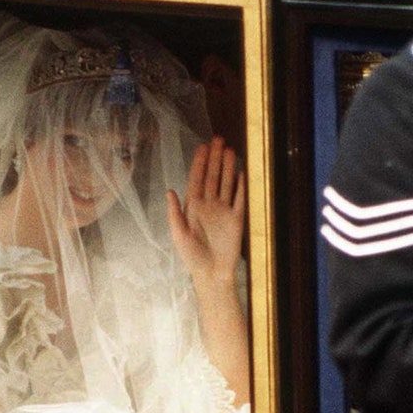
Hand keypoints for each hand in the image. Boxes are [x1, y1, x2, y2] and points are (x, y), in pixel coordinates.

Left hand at [166, 137, 245, 292]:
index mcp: (194, 207)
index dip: (200, 163)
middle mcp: (209, 205)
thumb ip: (174, 213)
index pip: (197, 179)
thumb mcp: (179, 235)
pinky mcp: (238, 219)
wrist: (211, 273)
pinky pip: (240, 198)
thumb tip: (170, 190)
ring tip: (231, 150)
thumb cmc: (192, 257)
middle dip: (215, 158)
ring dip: (228, 167)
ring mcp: (224, 211)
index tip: (203, 147)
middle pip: (213, 177)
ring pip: (227, 183)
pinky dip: (242, 185)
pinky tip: (242, 172)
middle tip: (219, 139)